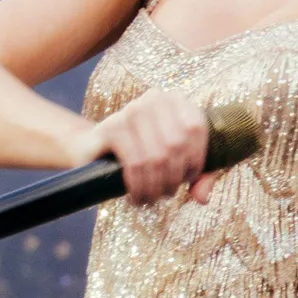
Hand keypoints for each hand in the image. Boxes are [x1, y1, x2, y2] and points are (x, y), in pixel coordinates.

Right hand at [70, 88, 220, 203]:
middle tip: (165, 194)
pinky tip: (136, 196)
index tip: (186, 179)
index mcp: (175, 100)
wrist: (94, 149)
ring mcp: (130, 111)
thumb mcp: (175, 163)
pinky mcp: (111, 128)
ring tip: (151, 198)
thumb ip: (197, 176)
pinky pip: (134, 163)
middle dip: (173, 178)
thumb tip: (203, 197)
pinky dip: (138, 186)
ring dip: (155, 187)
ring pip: (156, 157)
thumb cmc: (141, 155)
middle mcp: (153, 99)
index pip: (196, 128)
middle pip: (175, 145)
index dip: (196, 159)